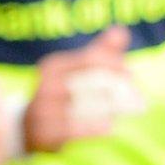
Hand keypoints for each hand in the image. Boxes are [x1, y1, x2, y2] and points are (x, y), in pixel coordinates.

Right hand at [25, 26, 140, 154]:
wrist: (29, 127)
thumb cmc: (65, 93)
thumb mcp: (80, 70)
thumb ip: (102, 52)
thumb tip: (121, 30)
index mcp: (53, 66)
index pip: (91, 59)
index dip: (115, 66)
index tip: (129, 74)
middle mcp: (44, 86)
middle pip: (91, 83)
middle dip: (116, 89)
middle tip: (135, 97)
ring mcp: (40, 110)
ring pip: (86, 108)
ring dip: (110, 110)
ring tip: (122, 112)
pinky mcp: (42, 134)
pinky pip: (75, 130)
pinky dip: (95, 128)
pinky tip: (108, 127)